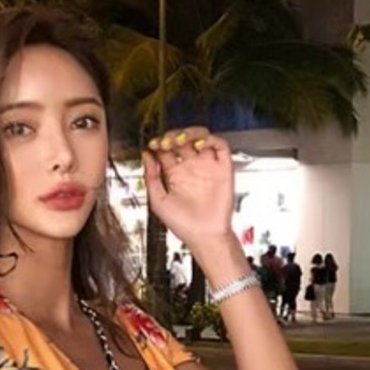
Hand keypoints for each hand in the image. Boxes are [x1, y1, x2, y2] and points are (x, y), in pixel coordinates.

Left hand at [142, 127, 234, 249]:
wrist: (205, 236)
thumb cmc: (183, 225)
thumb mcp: (158, 201)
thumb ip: (150, 178)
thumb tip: (146, 156)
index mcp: (175, 175)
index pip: (167, 150)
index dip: (159, 143)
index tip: (153, 144)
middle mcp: (191, 168)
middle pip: (183, 140)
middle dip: (173, 136)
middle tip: (166, 142)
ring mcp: (207, 167)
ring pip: (201, 137)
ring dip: (190, 133)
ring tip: (181, 140)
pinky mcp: (223, 169)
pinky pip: (220, 146)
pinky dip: (211, 140)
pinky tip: (199, 144)